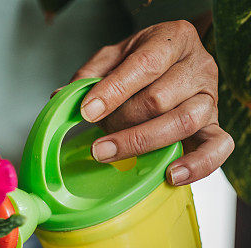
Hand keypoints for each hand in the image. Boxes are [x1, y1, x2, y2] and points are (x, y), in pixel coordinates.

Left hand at [69, 20, 233, 184]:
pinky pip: (217, 147)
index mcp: (174, 40)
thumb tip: (62, 97)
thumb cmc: (143, 61)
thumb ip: (89, 74)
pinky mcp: (214, 126)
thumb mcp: (113, 57)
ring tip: (106, 152)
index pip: (146, 65)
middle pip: (158, 99)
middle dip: (119, 120)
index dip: (114, 91)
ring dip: (139, 142)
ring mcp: (209, 99)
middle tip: (96, 131)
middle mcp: (198, 68)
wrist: (175, 65)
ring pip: (181, 123)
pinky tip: (170, 175)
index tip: (87, 112)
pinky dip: (197, 165)